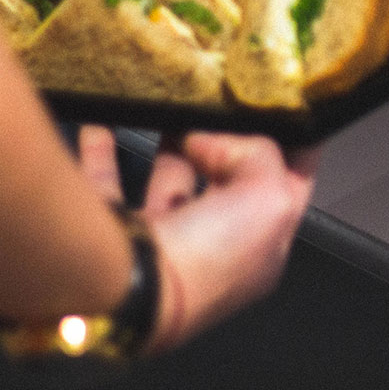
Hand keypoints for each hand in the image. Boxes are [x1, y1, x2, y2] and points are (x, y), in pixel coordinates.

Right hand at [77, 125, 317, 352]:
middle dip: (221, 141)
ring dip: (169, 141)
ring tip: (171, 101)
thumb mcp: (270, 198)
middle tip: (218, 98)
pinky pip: (107, 180)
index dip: (286, 147)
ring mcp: (160, 242)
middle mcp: (210, 247)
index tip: (277, 106)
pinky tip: (104, 121)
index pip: (282, 187)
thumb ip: (260, 155)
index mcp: (257, 248)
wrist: (124, 291)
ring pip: (169, 178)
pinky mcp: (111, 231)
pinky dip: (102, 150)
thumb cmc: (208, 256)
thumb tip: (212, 140)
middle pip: (223, 180)